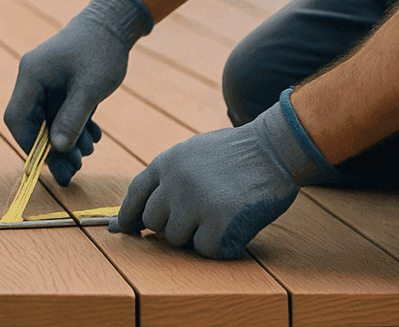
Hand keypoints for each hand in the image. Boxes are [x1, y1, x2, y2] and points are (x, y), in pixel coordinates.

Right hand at [3, 0, 151, 184]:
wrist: (114, 22)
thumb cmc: (101, 50)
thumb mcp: (89, 88)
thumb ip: (72, 119)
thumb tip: (56, 149)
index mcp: (31, 75)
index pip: (17, 117)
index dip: (29, 144)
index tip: (48, 163)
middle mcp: (33, 79)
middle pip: (34, 122)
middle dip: (53, 148)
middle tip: (74, 171)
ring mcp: (47, 81)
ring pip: (50, 120)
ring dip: (67, 139)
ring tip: (90, 151)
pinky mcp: (60, 84)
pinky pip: (62, 112)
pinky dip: (75, 126)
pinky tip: (94, 137)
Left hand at [112, 89, 333, 257]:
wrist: (274, 148)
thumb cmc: (236, 154)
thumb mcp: (193, 152)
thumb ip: (167, 178)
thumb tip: (135, 216)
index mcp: (167, 162)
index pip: (135, 195)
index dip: (126, 216)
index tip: (123, 230)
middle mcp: (175, 182)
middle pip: (153, 223)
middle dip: (170, 226)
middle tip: (196, 217)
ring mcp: (196, 203)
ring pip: (177, 239)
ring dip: (196, 235)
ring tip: (219, 214)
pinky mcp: (219, 222)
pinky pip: (205, 250)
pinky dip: (219, 244)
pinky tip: (233, 225)